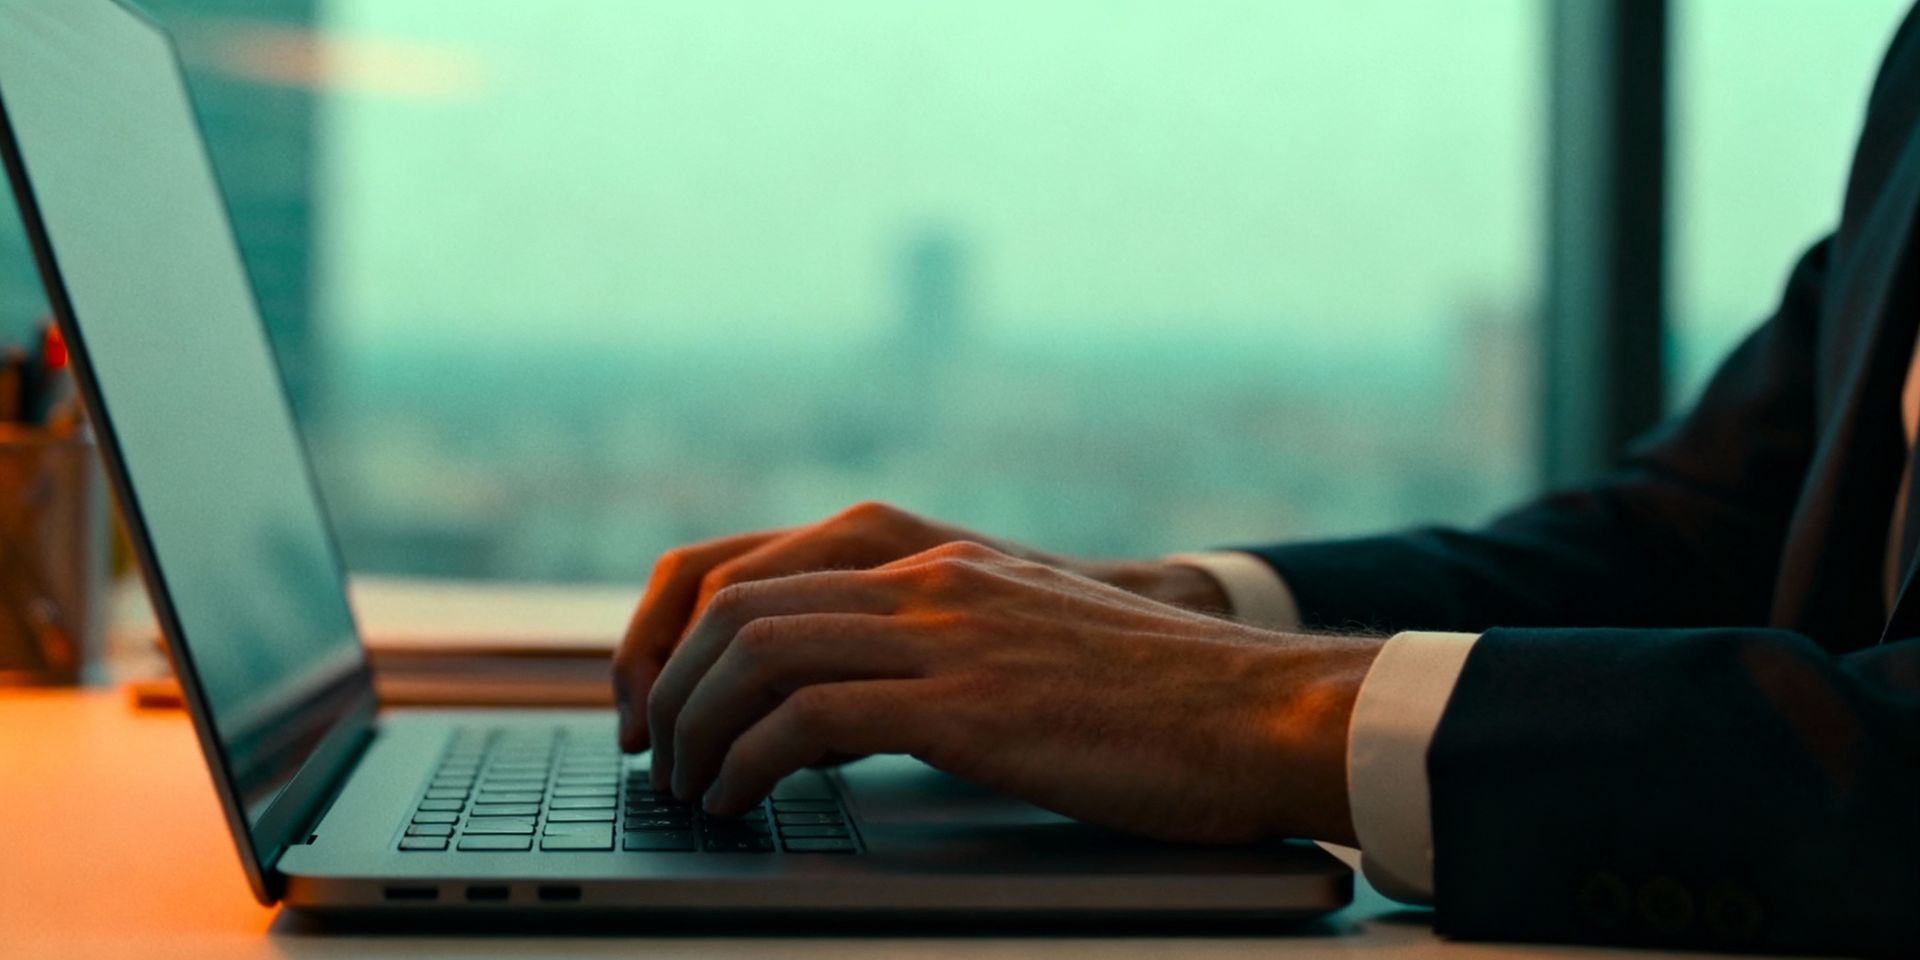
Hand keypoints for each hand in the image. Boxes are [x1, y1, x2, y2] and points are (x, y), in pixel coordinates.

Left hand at [613, 501, 1230, 749]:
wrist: (1259, 709)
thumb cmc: (1150, 698)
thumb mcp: (1022, 638)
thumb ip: (934, 642)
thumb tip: (838, 703)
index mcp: (931, 558)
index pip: (746, 560)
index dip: (668, 627)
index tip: (651, 696)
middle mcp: (926, 576)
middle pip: (732, 600)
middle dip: (663, 681)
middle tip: (651, 752)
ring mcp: (947, 633)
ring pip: (756, 648)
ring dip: (696, 726)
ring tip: (688, 787)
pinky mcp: (969, 704)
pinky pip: (810, 718)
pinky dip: (749, 764)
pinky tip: (745, 802)